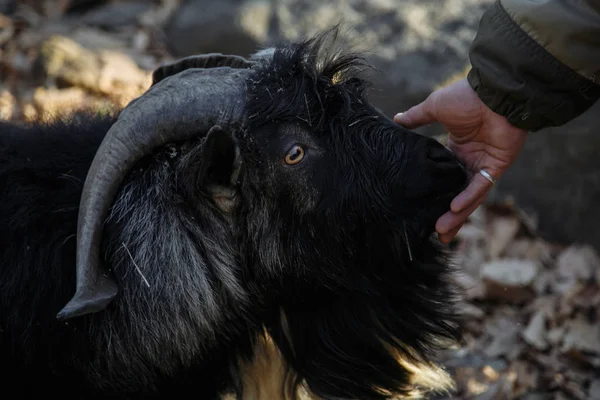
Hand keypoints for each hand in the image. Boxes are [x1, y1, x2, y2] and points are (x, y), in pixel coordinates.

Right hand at [394, 78, 527, 243]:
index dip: (436, 195)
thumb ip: (417, 118)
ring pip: (469, 196)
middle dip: (448, 215)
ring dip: (457, 214)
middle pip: (456, 193)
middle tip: (436, 234)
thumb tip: (396, 119)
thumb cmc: (465, 96)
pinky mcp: (496, 166)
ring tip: (442, 230)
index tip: (423, 209)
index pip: (444, 179)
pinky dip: (468, 197)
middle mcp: (469, 161)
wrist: (493, 91)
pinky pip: (480, 186)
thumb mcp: (434, 108)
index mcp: (455, 149)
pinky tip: (455, 209)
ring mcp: (483, 165)